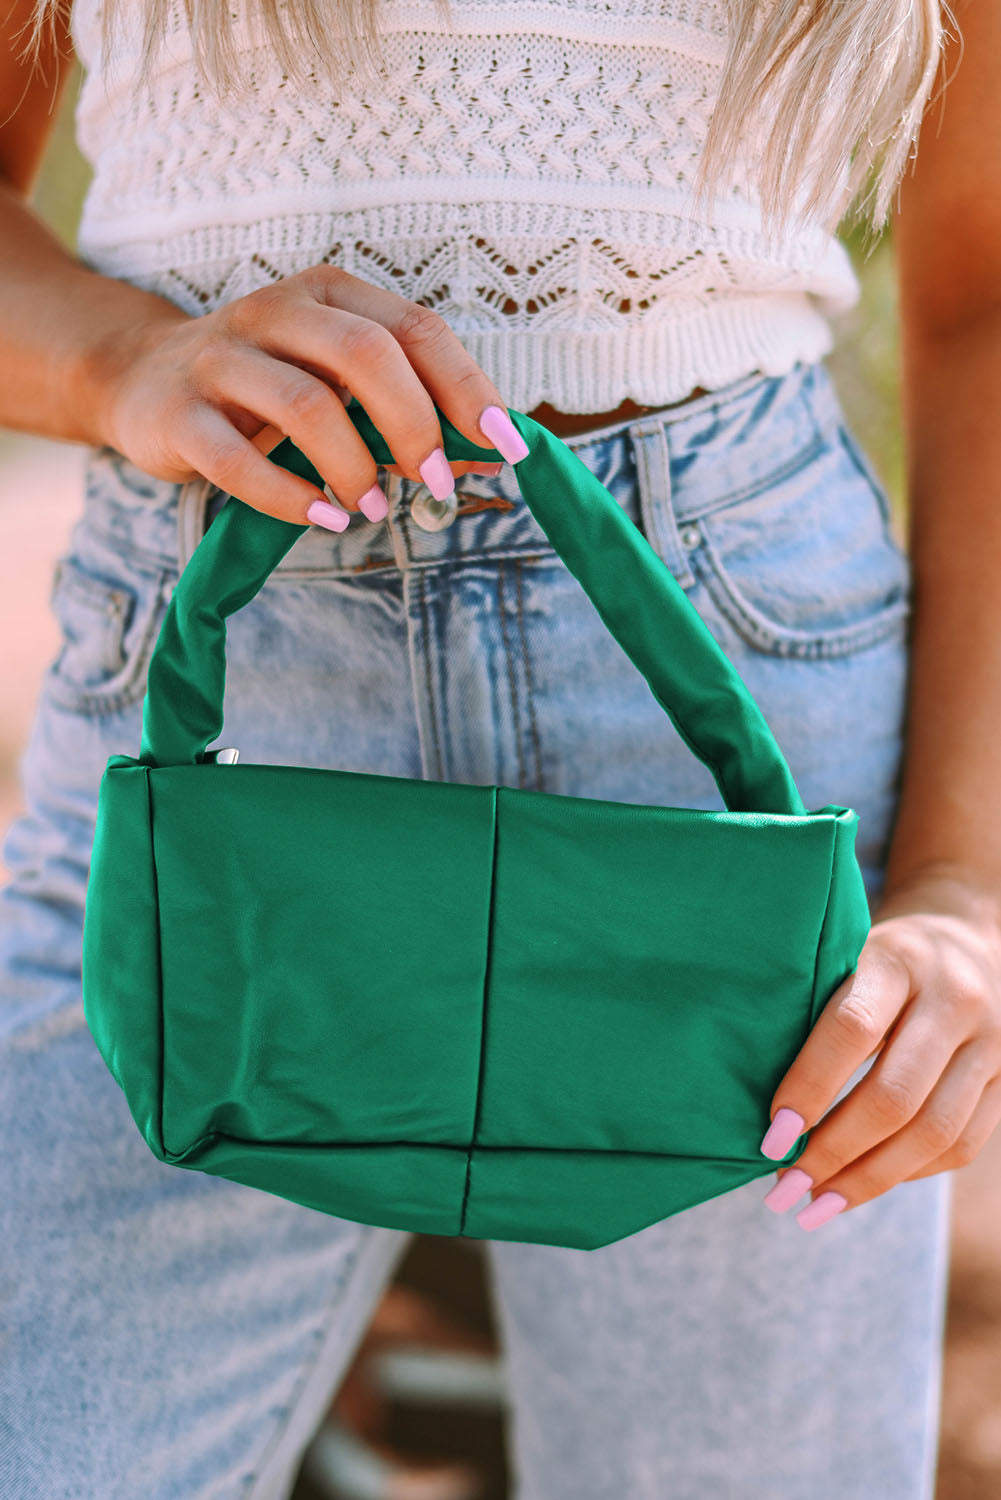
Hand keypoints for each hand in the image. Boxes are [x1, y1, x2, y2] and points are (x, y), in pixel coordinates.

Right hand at [93, 266, 524, 529]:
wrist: (143, 378)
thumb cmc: (268, 385)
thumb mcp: (338, 381)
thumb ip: (406, 409)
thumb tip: (488, 455)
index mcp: (329, 293)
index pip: (416, 330)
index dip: (467, 388)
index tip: (505, 445)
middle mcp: (274, 312)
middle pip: (365, 357)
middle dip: (415, 426)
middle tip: (435, 482)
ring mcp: (220, 359)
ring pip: (306, 406)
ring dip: (355, 467)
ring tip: (374, 506)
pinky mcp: (178, 414)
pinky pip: (238, 461)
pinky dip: (290, 497)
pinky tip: (323, 518)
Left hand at [757, 864, 1000, 1229]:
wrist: (968, 938)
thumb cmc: (880, 958)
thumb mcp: (845, 958)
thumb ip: (812, 1013)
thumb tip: (765, 1110)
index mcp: (899, 962)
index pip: (852, 1030)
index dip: (808, 1088)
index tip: (770, 1135)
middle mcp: (955, 1001)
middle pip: (894, 1096)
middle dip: (833, 1152)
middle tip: (784, 1187)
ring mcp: (991, 1044)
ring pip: (932, 1133)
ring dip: (868, 1181)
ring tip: (815, 1204)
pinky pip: (960, 1146)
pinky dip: (907, 1176)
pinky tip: (862, 1187)